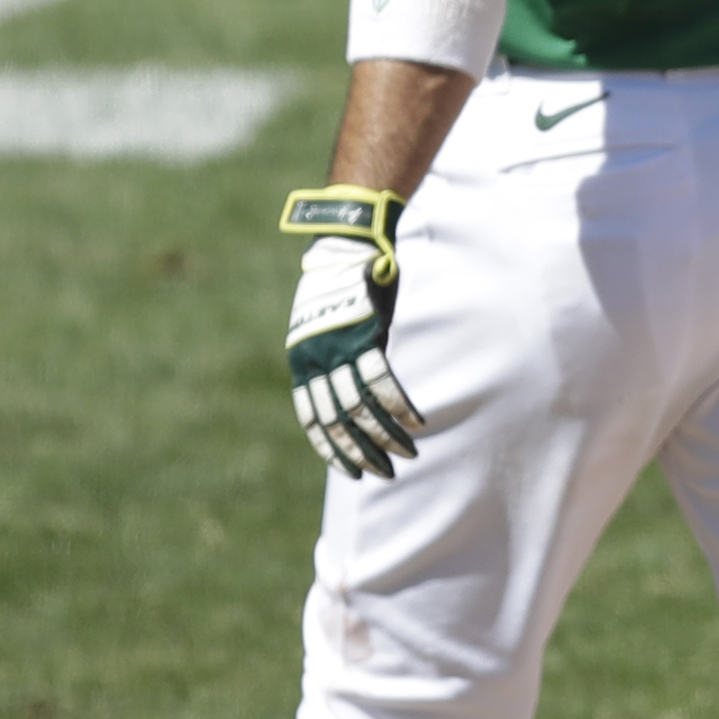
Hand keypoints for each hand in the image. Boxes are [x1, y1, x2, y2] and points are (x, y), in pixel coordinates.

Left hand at [283, 232, 428, 476]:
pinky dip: (399, 405)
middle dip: (362, 451)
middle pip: (338, 420)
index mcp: (302, 361)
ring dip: (386, 435)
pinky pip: (383, 380)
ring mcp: (340, 349)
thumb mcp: (324, 328)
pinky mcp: (365, 336)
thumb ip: (334, 361)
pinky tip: (416, 422)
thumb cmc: (340, 287)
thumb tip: (352, 397)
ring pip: (362, 406)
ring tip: (408, 454)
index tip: (350, 472)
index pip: (313, 418)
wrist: (345, 245)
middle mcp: (317, 360)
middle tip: (384, 473)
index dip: (331, 448)